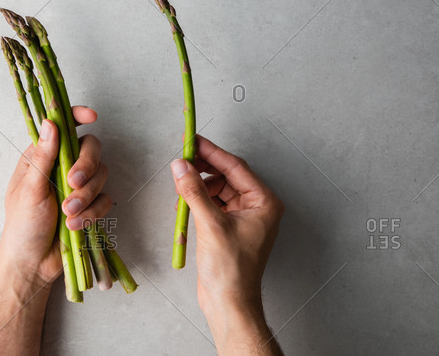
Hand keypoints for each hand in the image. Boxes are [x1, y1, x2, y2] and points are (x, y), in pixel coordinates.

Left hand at [0, 106, 111, 289]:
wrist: (32, 264)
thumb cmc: (22, 226)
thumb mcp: (29, 189)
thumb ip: (43, 156)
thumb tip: (50, 122)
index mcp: (42, 158)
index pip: (63, 128)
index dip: (77, 117)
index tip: (92, 116)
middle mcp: (62, 168)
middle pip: (91, 149)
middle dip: (86, 166)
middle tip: (74, 183)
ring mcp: (78, 188)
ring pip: (101, 175)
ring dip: (86, 196)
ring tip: (68, 213)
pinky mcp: (91, 207)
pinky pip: (105, 200)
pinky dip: (93, 212)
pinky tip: (75, 225)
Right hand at [170, 135, 283, 310]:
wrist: (229, 302)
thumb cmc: (231, 269)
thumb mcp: (210, 224)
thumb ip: (193, 191)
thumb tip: (180, 165)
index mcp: (263, 202)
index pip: (235, 167)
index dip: (212, 152)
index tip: (193, 140)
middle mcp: (257, 207)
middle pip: (226, 176)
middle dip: (202, 169)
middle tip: (181, 160)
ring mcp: (243, 218)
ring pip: (217, 190)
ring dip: (198, 187)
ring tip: (179, 188)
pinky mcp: (229, 227)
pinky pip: (212, 204)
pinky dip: (198, 202)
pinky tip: (184, 204)